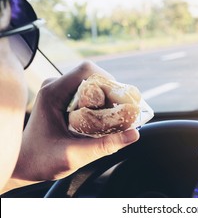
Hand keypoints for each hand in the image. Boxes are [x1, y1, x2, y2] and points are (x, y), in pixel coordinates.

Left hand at [10, 61, 139, 184]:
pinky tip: (103, 120)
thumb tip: (134, 134)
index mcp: (53, 92)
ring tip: (113, 118)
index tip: (119, 100)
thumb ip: (104, 145)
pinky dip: (100, 103)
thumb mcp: (74, 155)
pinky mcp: (63, 98)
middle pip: (93, 76)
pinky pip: (87, 92)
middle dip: (111, 92)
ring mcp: (59, 91)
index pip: (87, 70)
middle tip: (120, 112)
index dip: (108, 80)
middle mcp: (55, 86)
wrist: (25, 165)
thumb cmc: (42, 160)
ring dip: (106, 98)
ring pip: (92, 84)